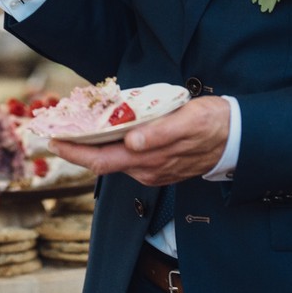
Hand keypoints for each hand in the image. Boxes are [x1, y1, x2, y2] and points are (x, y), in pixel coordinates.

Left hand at [50, 96, 229, 187]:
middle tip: (52, 133)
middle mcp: (146, 170)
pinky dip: (111, 147)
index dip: (74, 152)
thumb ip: (160, 134)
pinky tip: (104, 133)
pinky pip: (127, 159)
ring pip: (113, 161)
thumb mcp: (189, 122)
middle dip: (74, 150)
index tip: (53, 140)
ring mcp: (152, 170)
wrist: (239, 138)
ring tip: (73, 129)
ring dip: (92, 148)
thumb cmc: (212, 124)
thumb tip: (132, 143)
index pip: (101, 160)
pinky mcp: (159, 167)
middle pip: (101, 163)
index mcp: (149, 159)